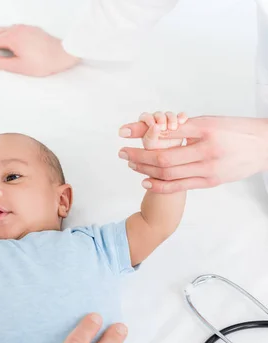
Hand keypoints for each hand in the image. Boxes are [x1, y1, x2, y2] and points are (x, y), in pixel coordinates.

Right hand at [0, 25, 80, 76]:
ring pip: (1, 31)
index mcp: (12, 37)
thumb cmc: (44, 62)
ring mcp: (23, 28)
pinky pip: (10, 31)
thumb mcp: (20, 67)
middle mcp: (16, 29)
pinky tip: (3, 47)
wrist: (65, 54)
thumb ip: (1, 63)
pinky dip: (1, 37)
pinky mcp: (30, 29)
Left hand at [118, 116, 267, 192]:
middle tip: (122, 152)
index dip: (142, 134)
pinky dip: (160, 184)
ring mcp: (209, 169)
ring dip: (145, 169)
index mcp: (205, 131)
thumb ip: (183, 127)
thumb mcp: (209, 122)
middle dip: (138, 155)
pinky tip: (145, 181)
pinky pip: (180, 186)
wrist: (265, 146)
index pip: (166, 133)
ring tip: (131, 164)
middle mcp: (207, 151)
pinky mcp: (210, 181)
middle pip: (163, 157)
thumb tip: (155, 128)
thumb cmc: (235, 130)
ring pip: (169, 173)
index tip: (124, 132)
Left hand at [135, 111, 186, 150]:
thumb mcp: (151, 144)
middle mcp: (157, 122)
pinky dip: (182, 117)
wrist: (170, 156)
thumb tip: (155, 126)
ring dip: (171, 119)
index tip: (153, 125)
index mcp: (146, 126)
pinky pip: (181, 116)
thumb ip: (151, 135)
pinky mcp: (179, 123)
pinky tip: (181, 122)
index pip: (145, 117)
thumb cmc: (156, 150)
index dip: (149, 119)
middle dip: (161, 119)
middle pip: (158, 114)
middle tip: (163, 128)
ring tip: (173, 128)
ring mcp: (168, 121)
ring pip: (169, 115)